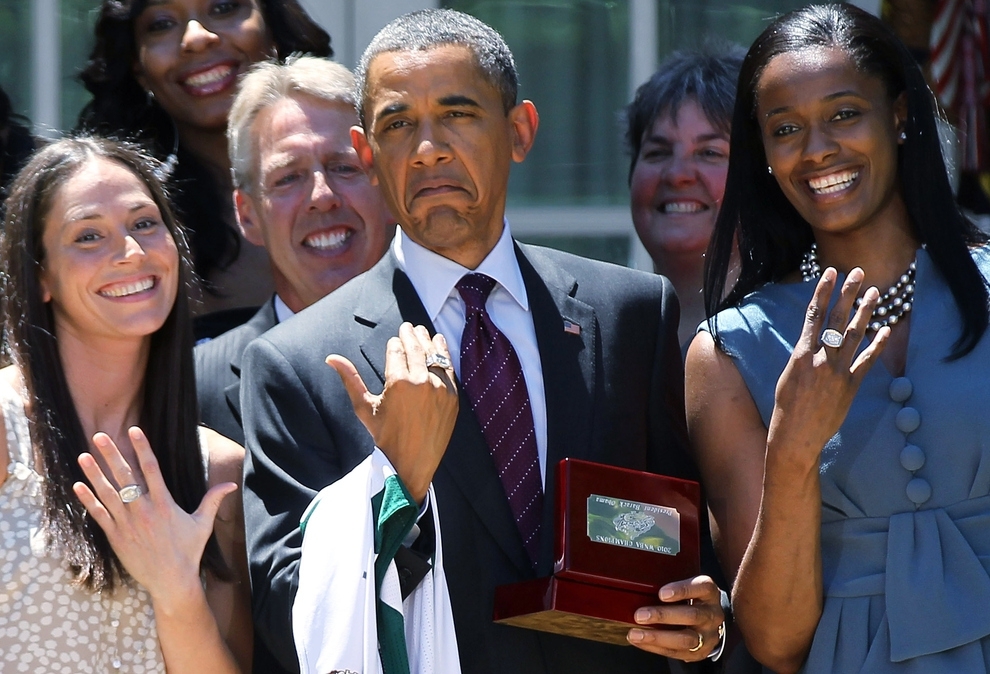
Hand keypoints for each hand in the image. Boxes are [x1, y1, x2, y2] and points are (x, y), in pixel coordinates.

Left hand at [73, 427, 235, 607]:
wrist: (171, 581)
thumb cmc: (189, 551)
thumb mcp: (203, 524)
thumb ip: (213, 500)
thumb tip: (231, 484)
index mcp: (164, 503)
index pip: (151, 468)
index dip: (142, 448)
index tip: (134, 430)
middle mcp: (144, 510)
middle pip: (125, 476)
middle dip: (111, 454)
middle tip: (100, 435)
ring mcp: (127, 523)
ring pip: (107, 493)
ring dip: (94, 473)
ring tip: (83, 456)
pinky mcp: (116, 537)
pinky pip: (99, 515)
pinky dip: (88, 500)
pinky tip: (77, 486)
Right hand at [326, 322, 458, 502]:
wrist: (410, 463)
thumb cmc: (383, 436)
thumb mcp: (364, 407)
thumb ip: (350, 379)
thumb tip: (331, 358)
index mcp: (398, 382)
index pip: (396, 351)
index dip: (395, 344)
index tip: (395, 339)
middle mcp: (421, 382)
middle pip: (416, 349)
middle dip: (411, 335)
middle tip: (409, 326)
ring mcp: (440, 389)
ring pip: (434, 356)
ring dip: (429, 341)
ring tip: (424, 331)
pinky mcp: (453, 398)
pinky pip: (448, 370)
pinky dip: (444, 355)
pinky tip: (440, 344)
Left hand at [627, 575, 724, 660]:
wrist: (708, 621)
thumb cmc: (689, 598)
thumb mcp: (686, 586)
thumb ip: (668, 582)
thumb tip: (638, 584)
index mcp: (709, 593)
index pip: (702, 587)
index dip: (682, 590)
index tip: (662, 593)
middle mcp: (712, 614)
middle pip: (692, 615)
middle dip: (663, 616)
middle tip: (640, 615)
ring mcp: (708, 636)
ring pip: (686, 639)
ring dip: (657, 637)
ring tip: (636, 634)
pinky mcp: (700, 652)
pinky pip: (677, 652)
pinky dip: (655, 647)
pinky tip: (640, 642)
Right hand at [768, 267, 888, 465]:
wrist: (796, 433)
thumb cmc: (786, 405)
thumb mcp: (789, 374)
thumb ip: (804, 355)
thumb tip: (813, 341)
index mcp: (801, 353)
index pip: (813, 315)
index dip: (823, 292)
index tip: (830, 273)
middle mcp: (821, 358)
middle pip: (837, 319)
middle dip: (848, 293)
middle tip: (858, 272)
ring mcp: (838, 371)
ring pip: (855, 335)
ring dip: (866, 312)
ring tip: (876, 293)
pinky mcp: (851, 385)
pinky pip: (867, 360)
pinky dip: (877, 344)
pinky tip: (885, 329)